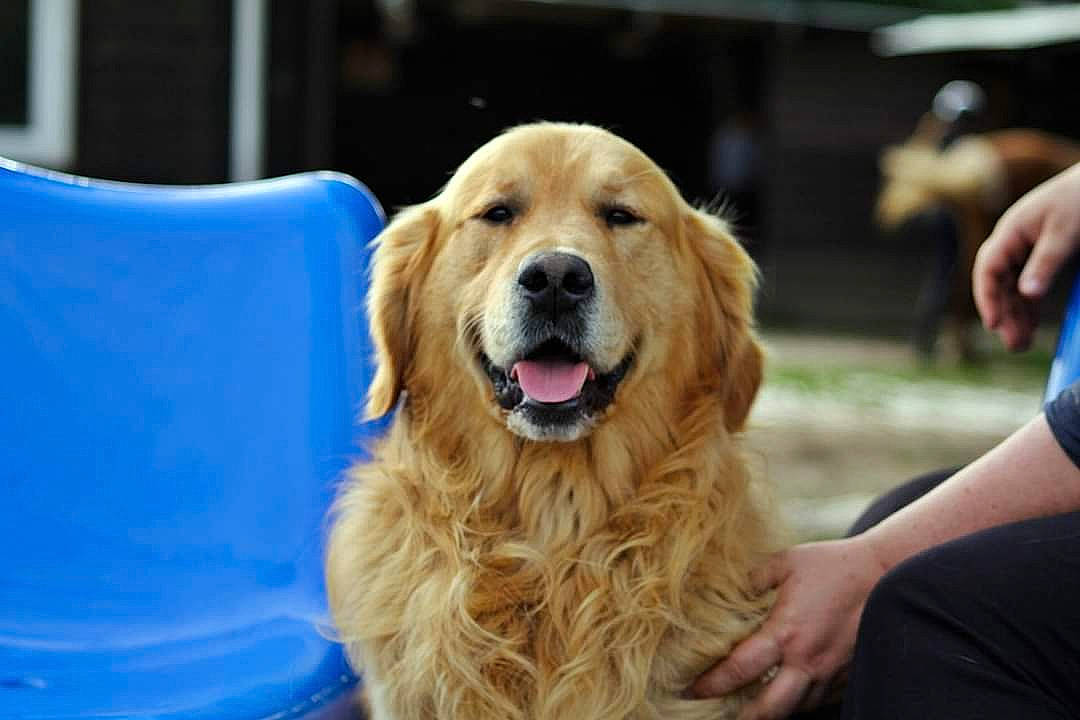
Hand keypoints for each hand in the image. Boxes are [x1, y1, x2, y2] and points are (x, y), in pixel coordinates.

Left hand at [691, 537, 886, 719]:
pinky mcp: (847, 674)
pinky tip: (785, 691)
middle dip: (744, 719)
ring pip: (797, 708)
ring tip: (749, 708)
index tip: (692, 689)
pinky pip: (819, 697)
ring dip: (773, 710)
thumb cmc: (832, 563)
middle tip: (720, 716)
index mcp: (786, 632)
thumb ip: (752, 579)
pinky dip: (800, 699)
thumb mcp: (785, 562)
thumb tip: (728, 591)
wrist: (885, 571)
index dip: (712, 684)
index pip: (741, 669)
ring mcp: (831, 672)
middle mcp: (808, 659)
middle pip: (771, 709)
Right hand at [974, 162, 1079, 350]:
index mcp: (1009, 232)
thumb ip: (1045, 263)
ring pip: (1011, 289)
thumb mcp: (1065, 233)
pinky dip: (1027, 306)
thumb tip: (1027, 295)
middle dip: (1004, 315)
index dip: (987, 297)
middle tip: (1015, 344)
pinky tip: (1029, 324)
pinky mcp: (1038, 257)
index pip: (988, 269)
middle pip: (998, 284)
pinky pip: (1026, 286)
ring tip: (1021, 343)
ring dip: (1015, 315)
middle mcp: (1011, 243)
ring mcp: (1023, 251)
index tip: (992, 323)